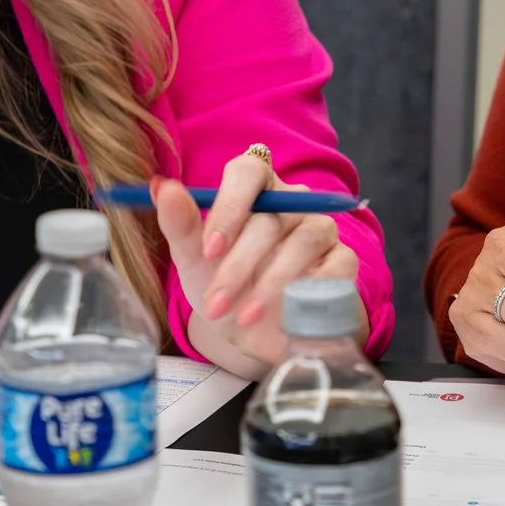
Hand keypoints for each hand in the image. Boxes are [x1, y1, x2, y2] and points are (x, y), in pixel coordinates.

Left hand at [155, 151, 359, 374]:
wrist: (254, 334)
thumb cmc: (224, 285)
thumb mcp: (194, 260)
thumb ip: (179, 223)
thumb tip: (161, 186)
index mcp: (255, 188)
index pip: (249, 171)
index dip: (229, 207)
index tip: (209, 249)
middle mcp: (293, 201)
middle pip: (270, 218)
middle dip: (239, 265)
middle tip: (215, 304)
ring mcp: (322, 228)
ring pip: (303, 242)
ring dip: (270, 283)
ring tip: (244, 318)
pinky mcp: (344, 260)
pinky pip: (333, 268)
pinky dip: (306, 294)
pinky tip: (284, 316)